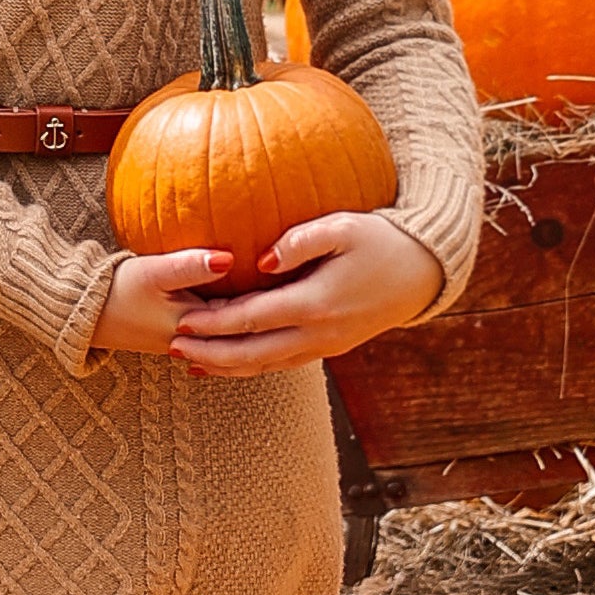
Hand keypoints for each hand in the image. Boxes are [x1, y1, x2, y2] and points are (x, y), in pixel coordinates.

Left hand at [94, 211, 444, 373]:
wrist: (422, 273)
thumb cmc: (381, 240)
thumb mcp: (343, 227)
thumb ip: (300, 241)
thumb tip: (262, 261)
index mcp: (316, 303)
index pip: (253, 319)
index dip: (215, 325)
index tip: (181, 322)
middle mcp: (319, 333)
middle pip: (254, 354)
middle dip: (211, 354)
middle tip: (173, 350)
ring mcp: (326, 346)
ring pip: (268, 365)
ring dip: (228, 368)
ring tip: (192, 365)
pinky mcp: (331, 348)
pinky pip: (284, 363)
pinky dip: (253, 367)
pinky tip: (232, 364)